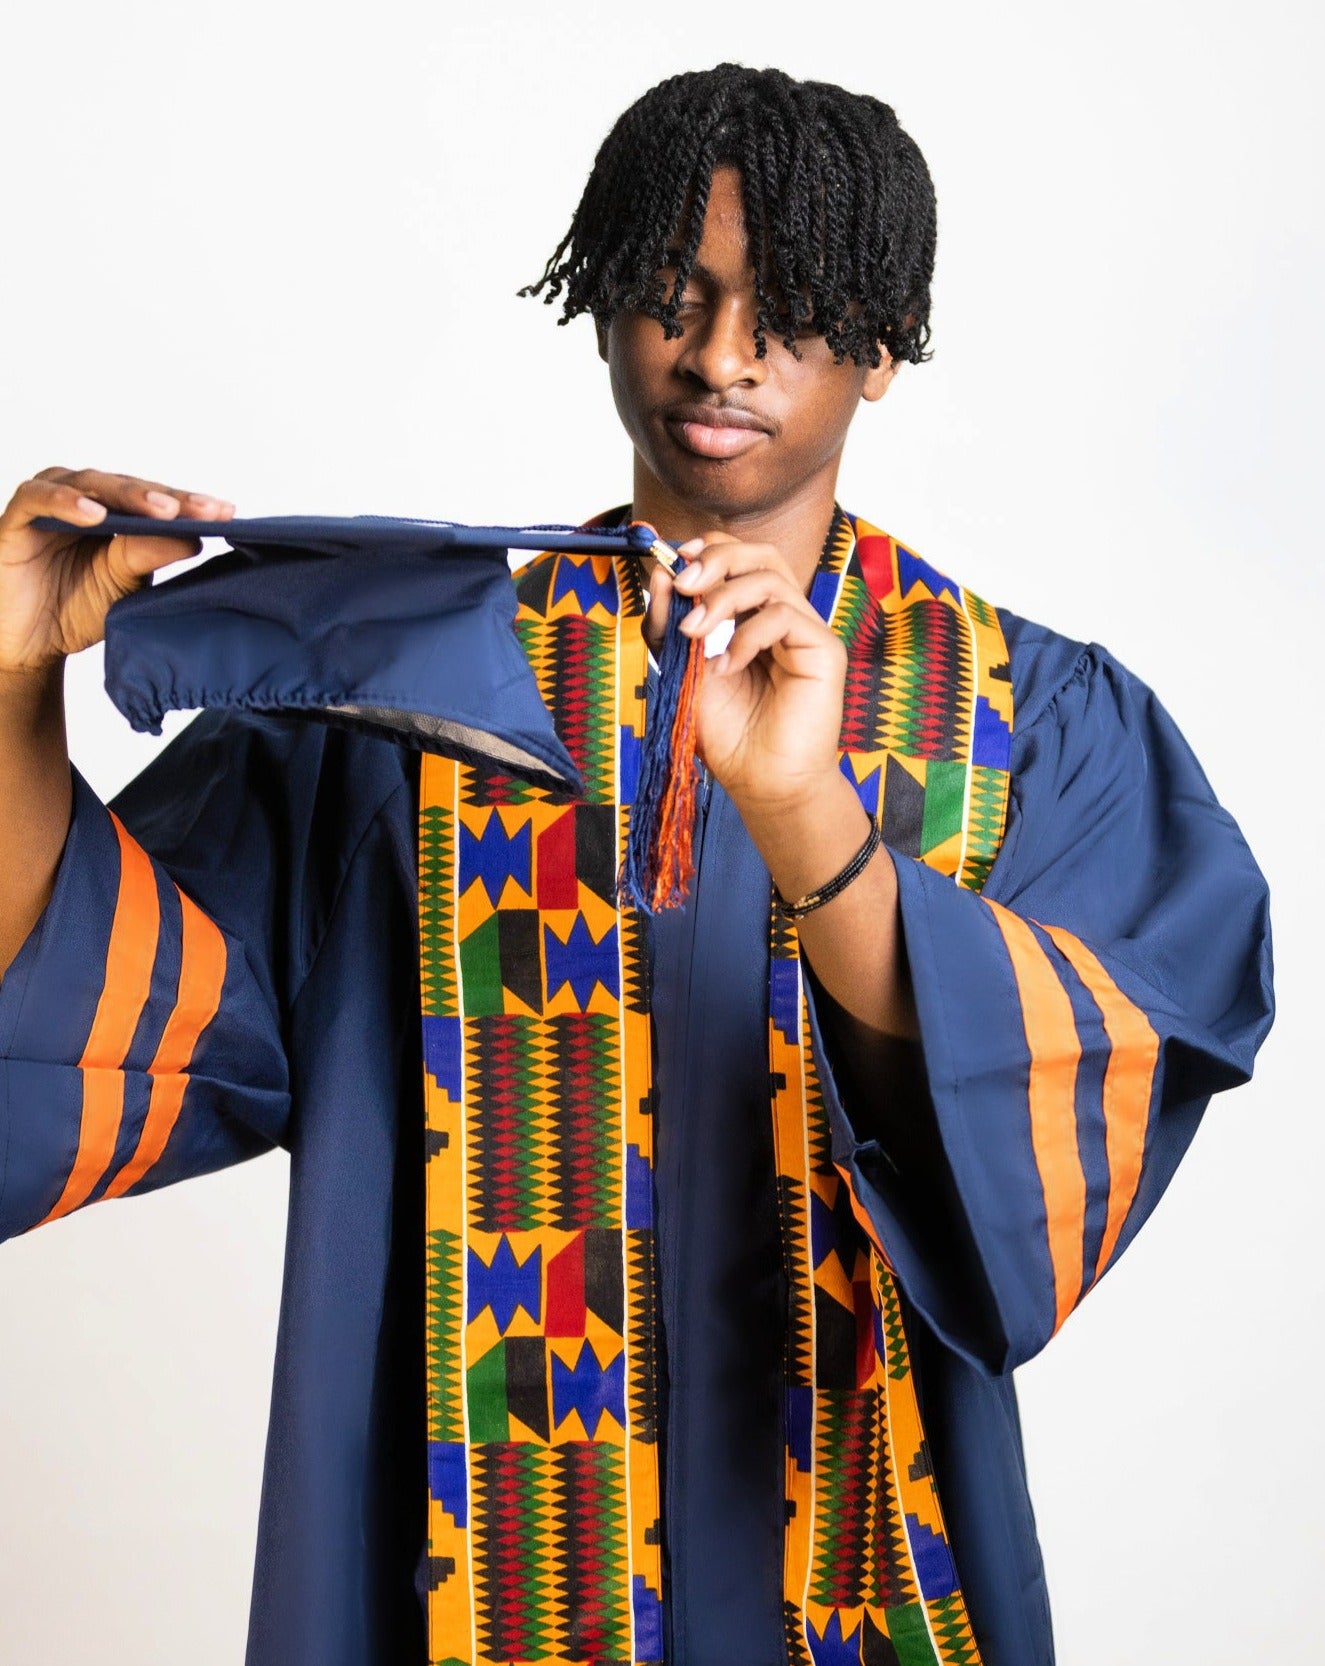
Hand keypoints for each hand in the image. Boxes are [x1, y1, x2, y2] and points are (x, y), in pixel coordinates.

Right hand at [0, 467, 234, 675]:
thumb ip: (149, 558)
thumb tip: (194, 539)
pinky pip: (40, 498)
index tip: (229, 513)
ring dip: (128, 495)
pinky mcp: (18, 516)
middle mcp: (86, 498)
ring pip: (92, 483)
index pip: (158, 501)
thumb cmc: (76, 608)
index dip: (191, 505)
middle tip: (204, 510)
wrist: (30, 643)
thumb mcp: (123, 586)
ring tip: (162, 509)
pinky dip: (68, 503)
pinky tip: (95, 514)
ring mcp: (51, 502)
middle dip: (170, 498)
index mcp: (117, 514)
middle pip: (131, 488)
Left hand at [646, 531, 845, 814]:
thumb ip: (668, 625)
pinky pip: (784, 616)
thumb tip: (661, 573)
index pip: (738, 559)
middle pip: (761, 553)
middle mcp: (782, 617)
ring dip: (723, 597)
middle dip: (717, 558)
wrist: (761, 784)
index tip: (672, 564)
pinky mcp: (823, 651)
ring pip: (771, 577)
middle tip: (684, 583)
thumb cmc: (728, 734)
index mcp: (753, 617)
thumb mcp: (682, 670)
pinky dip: (747, 636)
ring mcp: (806, 631)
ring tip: (693, 633)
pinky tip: (727, 668)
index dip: (707, 550)